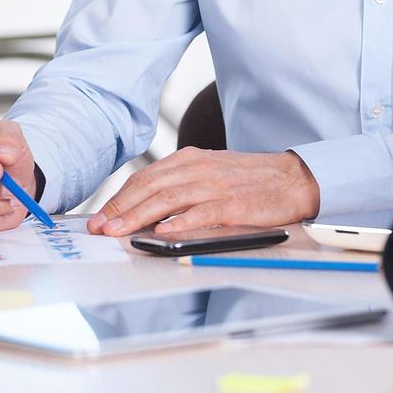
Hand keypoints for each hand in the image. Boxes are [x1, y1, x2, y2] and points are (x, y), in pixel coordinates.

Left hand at [87, 149, 319, 236]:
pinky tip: (163, 232)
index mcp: (189, 160)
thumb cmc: (248, 180)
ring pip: (169, 199)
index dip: (119, 198)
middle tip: (99, 227)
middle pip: (150, 188)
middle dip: (120, 208)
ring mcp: (215, 185)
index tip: (100, 216)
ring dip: (139, 216)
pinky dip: (181, 222)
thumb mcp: (209, 172)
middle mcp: (198, 168)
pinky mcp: (234, 204)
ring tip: (119, 231)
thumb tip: (144, 209)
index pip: (145, 179)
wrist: (292, 178)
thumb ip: (179, 185)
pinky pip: (202, 213)